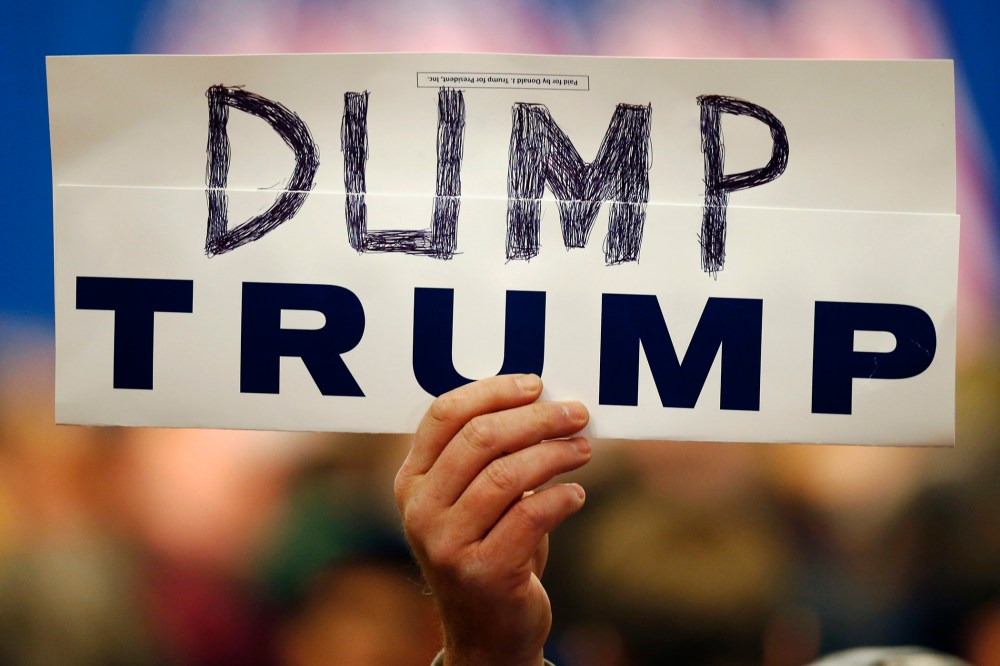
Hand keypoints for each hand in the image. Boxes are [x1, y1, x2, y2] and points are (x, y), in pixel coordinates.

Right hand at [395, 374, 590, 665]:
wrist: (487, 632)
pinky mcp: (483, 573)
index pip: (444, 416)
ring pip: (508, 475)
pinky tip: (576, 494)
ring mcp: (447, 544)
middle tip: (575, 413)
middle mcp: (421, 510)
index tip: (535, 384)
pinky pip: (531, 516)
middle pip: (480, 439)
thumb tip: (542, 399)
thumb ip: (488, 454)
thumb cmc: (488, 548)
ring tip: (584, 449)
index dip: (493, 391)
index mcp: (412, 480)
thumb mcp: (473, 500)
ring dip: (555, 454)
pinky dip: (562, 497)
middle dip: (536, 418)